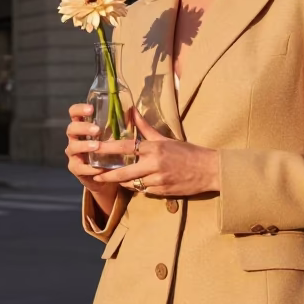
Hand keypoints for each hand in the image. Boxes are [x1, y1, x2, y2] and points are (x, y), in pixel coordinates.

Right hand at [64, 103, 118, 197]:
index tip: (91, 109)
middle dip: (83, 128)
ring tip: (97, 146)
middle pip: (71, 128)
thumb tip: (132, 110)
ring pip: (72, 147)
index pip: (74, 113)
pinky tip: (99, 168)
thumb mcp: (114, 136)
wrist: (105, 176)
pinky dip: (90, 168)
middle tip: (97, 130)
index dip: (79, 109)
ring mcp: (73, 154)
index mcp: (83, 126)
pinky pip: (79, 167)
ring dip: (84, 146)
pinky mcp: (75, 168)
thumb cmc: (110, 151)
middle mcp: (75, 138)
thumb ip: (119, 125)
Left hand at [92, 109, 219, 196]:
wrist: (209, 170)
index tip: (95, 148)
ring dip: (122, 182)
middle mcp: (154, 165)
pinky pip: (144, 191)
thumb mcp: (165, 138)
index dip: (108, 148)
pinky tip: (134, 184)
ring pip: (132, 184)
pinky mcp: (162, 193)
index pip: (125, 147)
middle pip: (123, 173)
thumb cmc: (187, 151)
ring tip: (111, 179)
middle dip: (107, 175)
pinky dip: (138, 187)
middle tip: (95, 175)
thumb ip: (145, 127)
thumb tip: (130, 110)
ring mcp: (158, 181)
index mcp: (154, 148)